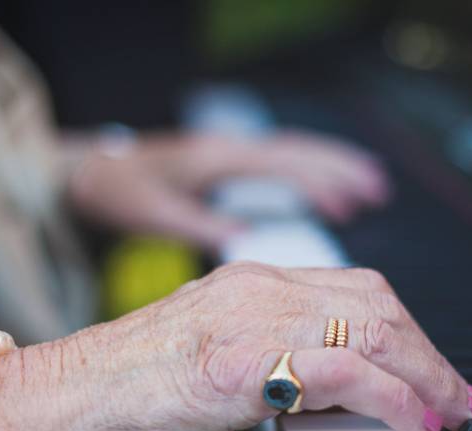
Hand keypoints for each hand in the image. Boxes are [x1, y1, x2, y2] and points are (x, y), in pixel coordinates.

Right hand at [0, 263, 471, 430]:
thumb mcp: (209, 359)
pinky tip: (415, 422)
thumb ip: (271, 359)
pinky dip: (394, 397)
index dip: (411, 333)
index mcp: (250, 283)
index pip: (357, 293)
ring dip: (427, 375)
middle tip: (461, 397)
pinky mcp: (239, 364)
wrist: (47, 403)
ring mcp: (248, 319)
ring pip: (373, 328)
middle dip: (431, 354)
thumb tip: (333, 393)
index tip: (437, 373)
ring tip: (452, 412)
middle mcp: (257, 287)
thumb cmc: (117, 392)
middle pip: (378, 304)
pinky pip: (344, 370)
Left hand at [67, 131, 390, 249]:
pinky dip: (309, 176)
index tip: (355, 202)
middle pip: (299, 152)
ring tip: (370, 189)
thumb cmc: (120, 191)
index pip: (283, 166)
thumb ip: (200, 224)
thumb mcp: (155, 212)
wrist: (92, 170)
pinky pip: (280, 165)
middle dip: (342, 169)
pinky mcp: (228, 165)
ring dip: (332, 168)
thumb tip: (246, 239)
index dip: (323, 182)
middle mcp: (231, 150)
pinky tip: (326, 196)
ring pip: (293, 155)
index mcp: (218, 159)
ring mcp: (231, 153)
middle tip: (379, 190)